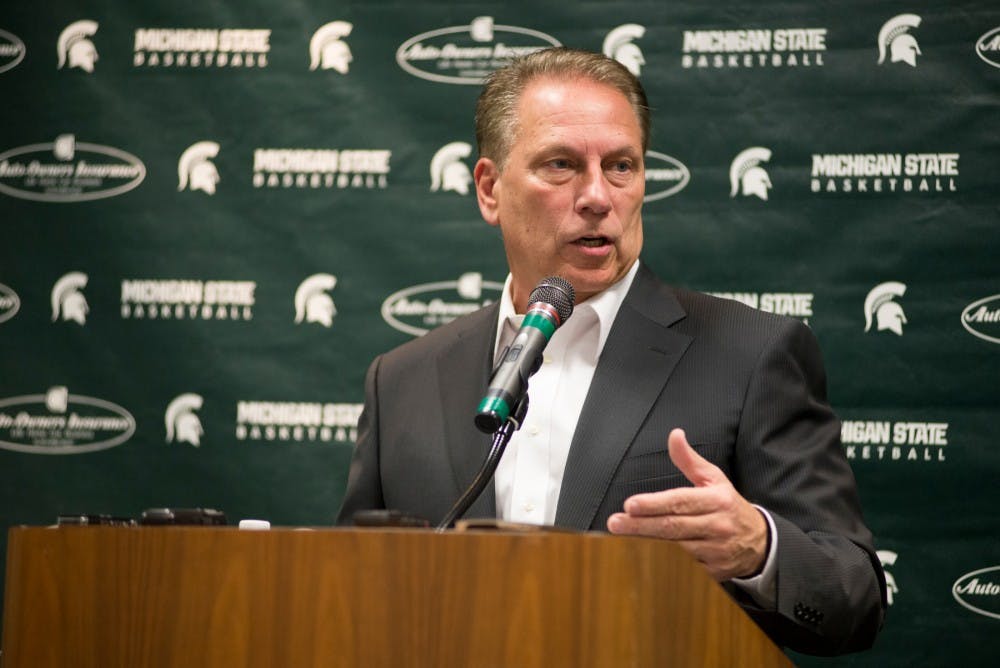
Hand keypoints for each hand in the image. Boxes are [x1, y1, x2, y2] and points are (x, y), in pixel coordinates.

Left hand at [607, 428, 768, 580]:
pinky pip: (685, 565)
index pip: (681, 501)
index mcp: (717, 500)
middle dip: (640, 525)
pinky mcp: (714, 570)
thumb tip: (674, 435)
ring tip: (623, 535)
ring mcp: (716, 550)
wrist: (761, 542)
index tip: (630, 505)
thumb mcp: (714, 479)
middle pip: (672, 526)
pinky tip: (647, 555)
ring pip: (675, 547)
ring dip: (648, 541)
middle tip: (615, 523)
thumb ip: (689, 460)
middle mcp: (717, 525)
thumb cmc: (729, 506)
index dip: (654, 504)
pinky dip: (665, 560)